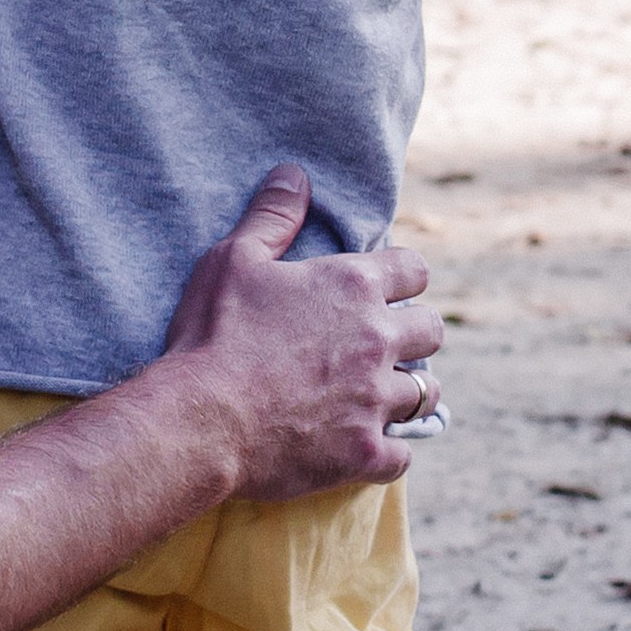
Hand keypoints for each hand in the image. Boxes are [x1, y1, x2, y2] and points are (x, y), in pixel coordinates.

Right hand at [159, 165, 442, 506]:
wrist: (199, 420)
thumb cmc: (212, 335)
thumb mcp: (233, 260)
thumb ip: (272, 216)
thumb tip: (295, 174)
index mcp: (353, 287)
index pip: (415, 270)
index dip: (402, 278)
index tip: (385, 290)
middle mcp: (377, 340)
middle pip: (431, 330)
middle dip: (413, 334)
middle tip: (381, 345)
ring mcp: (374, 400)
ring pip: (424, 393)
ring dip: (404, 392)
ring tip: (378, 396)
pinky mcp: (364, 452)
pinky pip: (402, 456)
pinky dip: (387, 452)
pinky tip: (364, 448)